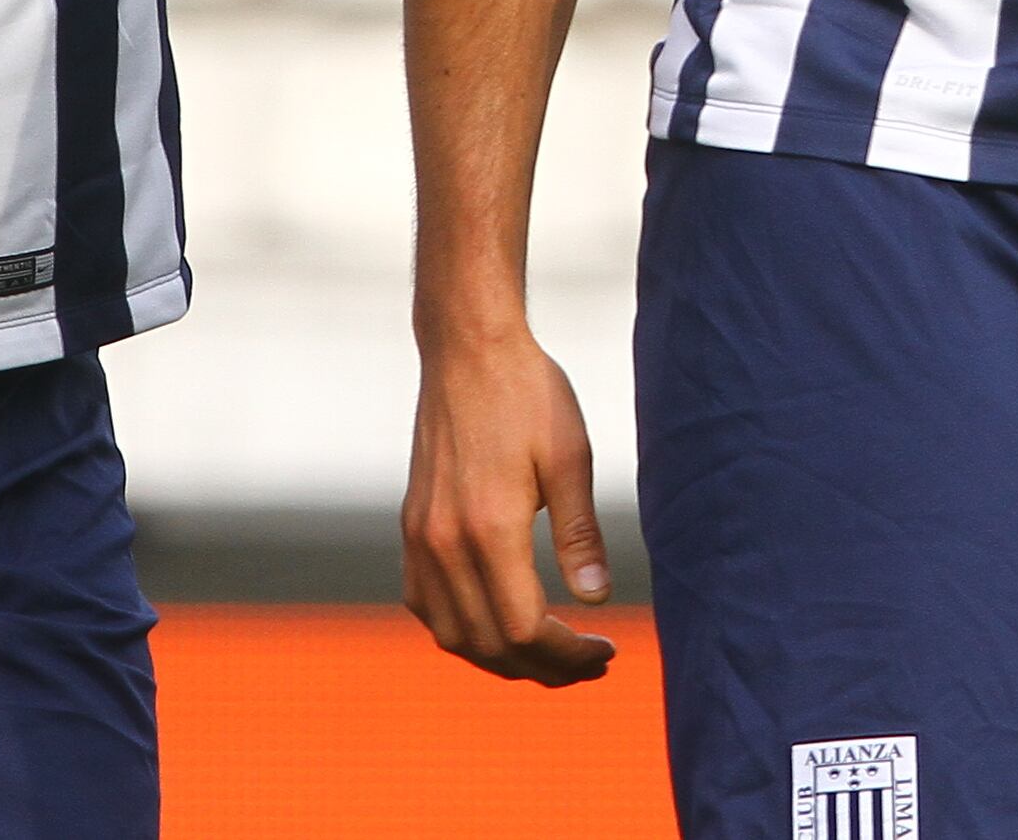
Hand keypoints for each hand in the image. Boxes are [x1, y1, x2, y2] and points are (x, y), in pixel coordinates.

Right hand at [400, 327, 620, 683]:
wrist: (467, 350)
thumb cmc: (528, 393)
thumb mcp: (569, 456)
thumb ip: (580, 533)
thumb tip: (596, 599)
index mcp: (488, 527)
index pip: (525, 627)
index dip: (566, 655)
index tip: (606, 650)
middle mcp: (443, 543)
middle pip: (488, 643)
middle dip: (542, 668)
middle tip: (590, 665)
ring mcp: (419, 539)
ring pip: (453, 634)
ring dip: (501, 658)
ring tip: (551, 656)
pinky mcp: (411, 528)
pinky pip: (426, 605)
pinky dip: (463, 631)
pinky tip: (500, 625)